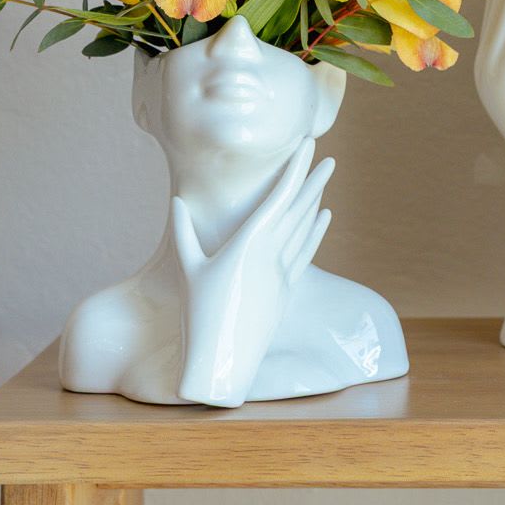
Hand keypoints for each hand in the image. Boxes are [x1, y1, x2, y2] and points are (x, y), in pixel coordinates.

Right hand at [172, 153, 333, 405]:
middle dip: (312, 180)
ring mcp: (283, 271)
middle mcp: (271, 253)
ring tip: (326, 177)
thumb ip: (184, 233)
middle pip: (298, 208)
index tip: (306, 146)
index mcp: (248, 242)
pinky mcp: (287, 289)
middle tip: (327, 156)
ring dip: (316, 200)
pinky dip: (316, 232)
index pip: (279, 196)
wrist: (222, 358)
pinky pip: (307, 252)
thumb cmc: (198, 313)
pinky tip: (325, 216)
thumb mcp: (188, 269)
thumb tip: (178, 202)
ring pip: (305, 228)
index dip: (295, 169)